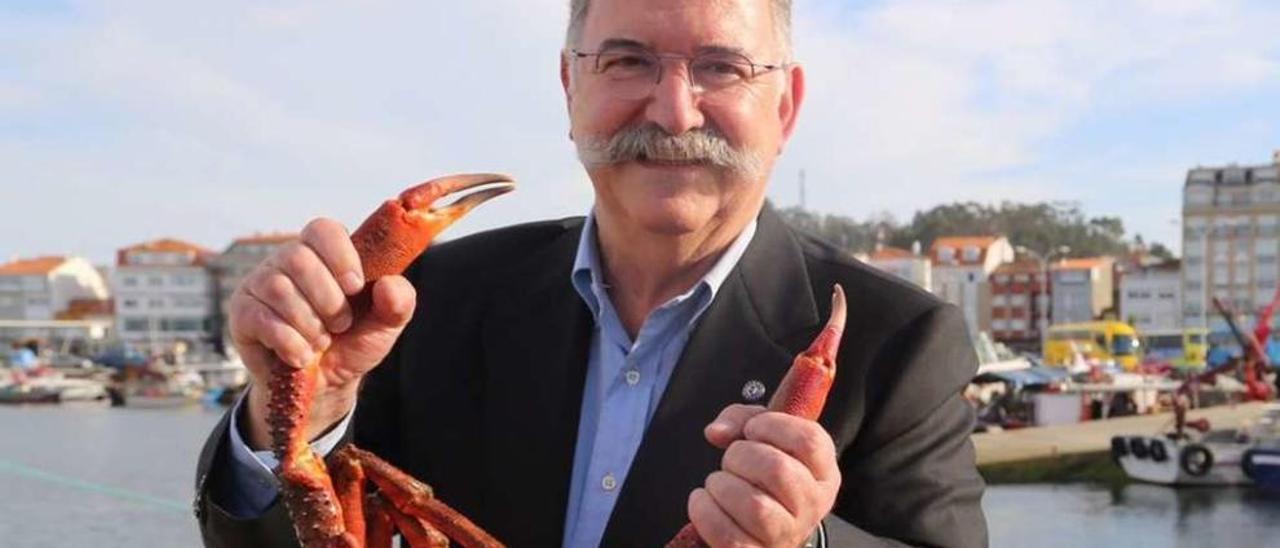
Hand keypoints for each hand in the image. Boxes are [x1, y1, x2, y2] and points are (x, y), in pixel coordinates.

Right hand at [229, 218, 416, 448]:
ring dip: (309, 324)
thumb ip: (399, 302)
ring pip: (279, 289)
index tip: (355, 287)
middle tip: (340, 324)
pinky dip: (290, 342)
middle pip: (299, 259)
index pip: (323, 229)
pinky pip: (261, 319)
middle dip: (328, 300)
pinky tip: (302, 356)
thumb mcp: (385, 324)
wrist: (324, 383)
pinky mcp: (242, 312)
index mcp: (324, 252)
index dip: (340, 255)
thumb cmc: (353, 341)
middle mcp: (287, 260)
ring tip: (321, 342)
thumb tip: (389, 285)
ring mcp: (260, 284)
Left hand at [687, 404, 839, 546]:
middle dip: (740, 455)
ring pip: (755, 507)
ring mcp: (787, 534)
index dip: (773, 426)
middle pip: (777, 470)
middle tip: (732, 459)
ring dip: (722, 485)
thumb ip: (741, 419)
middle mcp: (812, 505)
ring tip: (719, 482)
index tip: (752, 429)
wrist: (764, 526)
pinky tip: (704, 501)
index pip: (809, 441)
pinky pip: (729, 536)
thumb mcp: (763, 437)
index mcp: (822, 471)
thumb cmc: (764, 476)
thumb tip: (717, 432)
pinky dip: (706, 512)